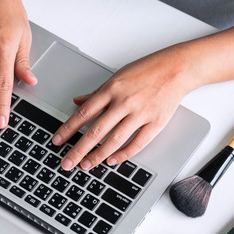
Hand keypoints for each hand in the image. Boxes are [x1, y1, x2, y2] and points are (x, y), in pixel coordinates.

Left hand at [51, 49, 193, 170]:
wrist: (176, 68)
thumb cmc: (147, 70)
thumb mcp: (117, 77)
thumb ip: (97, 93)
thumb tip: (77, 101)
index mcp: (112, 89)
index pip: (84, 113)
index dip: (68, 129)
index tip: (57, 141)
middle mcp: (124, 102)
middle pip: (96, 130)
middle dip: (79, 149)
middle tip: (67, 163)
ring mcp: (140, 113)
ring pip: (115, 140)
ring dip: (98, 155)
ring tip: (86, 165)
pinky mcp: (156, 123)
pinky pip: (137, 144)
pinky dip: (123, 154)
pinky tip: (112, 160)